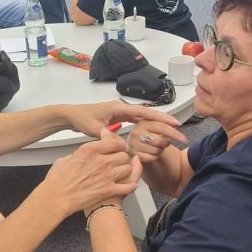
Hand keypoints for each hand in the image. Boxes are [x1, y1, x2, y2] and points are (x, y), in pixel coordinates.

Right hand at [43, 129, 142, 214]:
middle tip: (119, 161)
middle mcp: (101, 161)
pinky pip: (128, 186)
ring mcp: (107, 175)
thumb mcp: (65, 158)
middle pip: (123, 154)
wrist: (56, 198)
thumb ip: (79, 154)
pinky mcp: (109, 190)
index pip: (114, 141)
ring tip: (120, 173)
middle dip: (122, 157)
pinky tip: (127, 185)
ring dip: (125, 170)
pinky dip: (129, 185)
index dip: (119, 144)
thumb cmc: (57, 181)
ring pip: (127, 168)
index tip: (119, 146)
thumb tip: (82, 154)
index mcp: (90, 150)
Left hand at [66, 101, 181, 138]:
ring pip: (144, 116)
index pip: (143, 112)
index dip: (159, 117)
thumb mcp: (94, 129)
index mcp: (119, 108)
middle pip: (148, 113)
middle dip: (163, 120)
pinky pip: (137, 119)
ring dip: (157, 122)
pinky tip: (155, 130)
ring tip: (172, 130)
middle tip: (179, 128)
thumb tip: (120, 144)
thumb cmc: (82, 119)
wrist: (73, 115)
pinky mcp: (120, 115)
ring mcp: (122, 111)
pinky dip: (147, 124)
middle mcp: (123, 107)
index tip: (173, 122)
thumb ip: (107, 135)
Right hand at [127, 120, 188, 164]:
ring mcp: (133, 144)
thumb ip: (166, 123)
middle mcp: (136, 132)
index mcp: (143, 122)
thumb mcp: (156, 127)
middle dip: (165, 143)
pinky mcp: (134, 155)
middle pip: (160, 140)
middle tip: (163, 143)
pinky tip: (151, 153)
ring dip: (159, 150)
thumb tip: (176, 124)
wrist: (138, 147)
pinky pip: (152, 157)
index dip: (174, 133)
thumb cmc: (149, 137)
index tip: (183, 139)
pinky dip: (154, 157)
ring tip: (155, 147)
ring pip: (156, 150)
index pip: (162, 127)